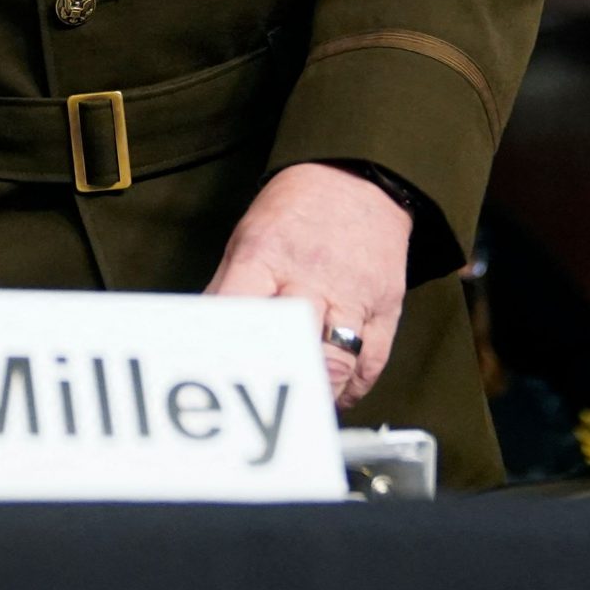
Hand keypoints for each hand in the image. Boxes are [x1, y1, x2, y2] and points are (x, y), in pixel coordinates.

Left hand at [205, 162, 410, 405]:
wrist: (357, 179)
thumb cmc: (295, 213)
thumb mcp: (247, 237)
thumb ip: (228, 289)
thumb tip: (204, 338)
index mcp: (265, 256)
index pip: (239, 311)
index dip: (228, 352)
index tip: (219, 379)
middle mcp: (311, 277)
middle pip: (293, 345)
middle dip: (277, 383)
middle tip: (263, 406)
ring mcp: (353, 295)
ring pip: (337, 364)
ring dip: (316, 397)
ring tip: (300, 410)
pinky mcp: (386, 307)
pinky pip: (371, 364)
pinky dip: (351, 390)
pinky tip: (334, 395)